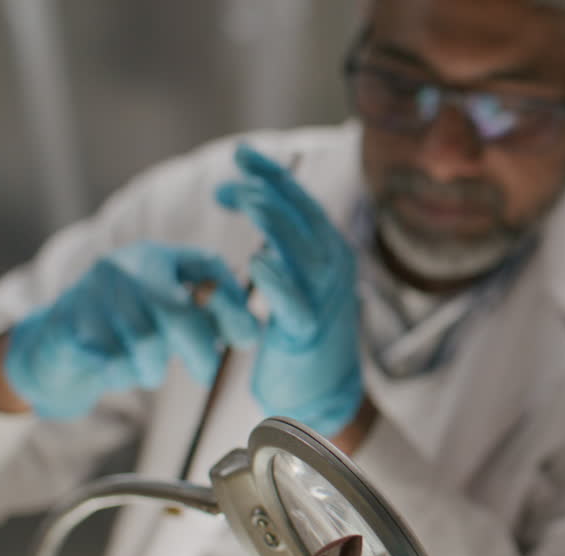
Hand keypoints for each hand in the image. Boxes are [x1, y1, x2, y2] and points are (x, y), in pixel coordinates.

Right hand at [5, 241, 257, 418]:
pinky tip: (114, 371)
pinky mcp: (70, 325)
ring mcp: (94, 293)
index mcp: (155, 256)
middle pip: (179, 314)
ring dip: (154, 370)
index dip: (234, 304)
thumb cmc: (124, 329)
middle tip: (209, 375)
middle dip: (201, 351)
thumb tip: (253, 330)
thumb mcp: (164, 309)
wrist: (53, 344)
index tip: (248, 337)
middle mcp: (125, 267)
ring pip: (147, 344)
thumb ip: (205, 314)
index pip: (208, 267)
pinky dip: (121, 376)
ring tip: (147, 372)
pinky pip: (113, 362)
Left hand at [215, 144, 362, 436]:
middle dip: (268, 191)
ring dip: (271, 221)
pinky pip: (294, 304)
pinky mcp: (308, 333)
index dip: (273, 175)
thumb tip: (258, 202)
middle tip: (230, 184)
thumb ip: (284, 243)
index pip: (302, 202)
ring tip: (242, 200)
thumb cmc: (304, 332)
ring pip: (301, 251)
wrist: (323, 392)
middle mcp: (333, 268)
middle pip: (304, 217)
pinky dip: (277, 281)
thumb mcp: (299, 278)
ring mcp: (324, 300)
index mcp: (331, 251)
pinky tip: (257, 262)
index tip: (240, 154)